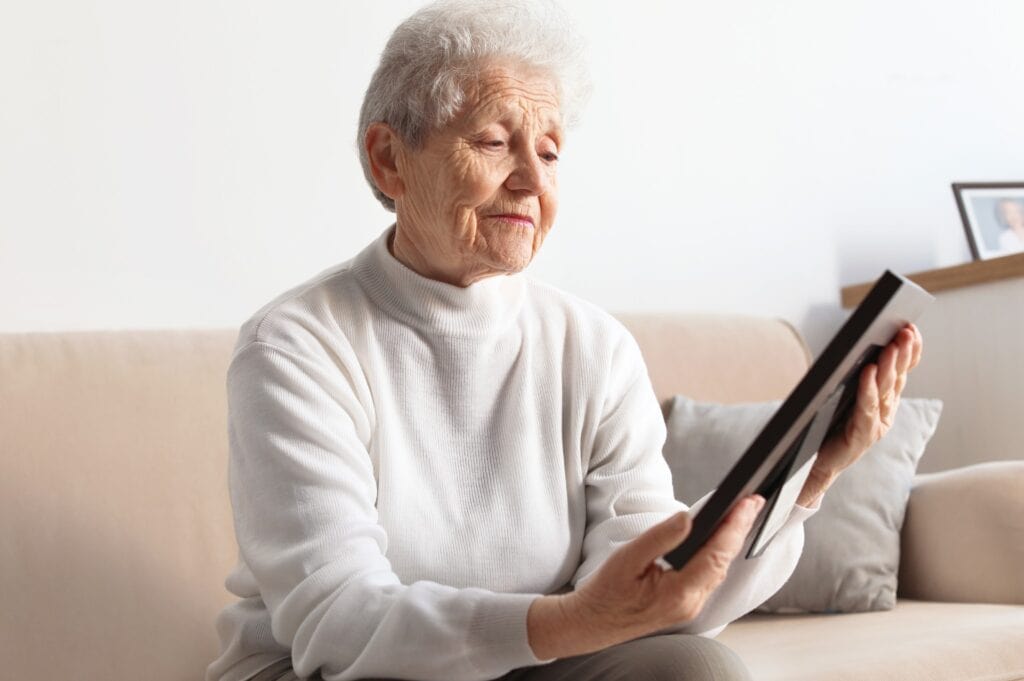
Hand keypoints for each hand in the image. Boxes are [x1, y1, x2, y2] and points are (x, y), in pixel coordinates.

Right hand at [527, 495, 765, 659]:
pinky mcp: (685, 604)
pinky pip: (708, 576)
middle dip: (739, 530)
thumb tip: (688, 517)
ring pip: (718, 570)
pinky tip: (719, 538)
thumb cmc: (606, 591)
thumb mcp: (627, 558)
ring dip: (730, 541)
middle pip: (723, 562)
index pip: (717, 555)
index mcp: (678, 593)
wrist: (592, 623)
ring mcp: (689, 606)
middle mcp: (690, 603)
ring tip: (741, 514)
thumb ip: (661, 537)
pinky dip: (717, 553)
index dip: (734, 527)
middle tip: (753, 500)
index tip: (748, 503)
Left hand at [797, 323, 923, 506]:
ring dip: (890, 367)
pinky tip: (868, 371)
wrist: (817, 463)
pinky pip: (866, 408)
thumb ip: (859, 378)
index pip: (901, 372)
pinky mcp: (861, 435)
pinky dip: (867, 388)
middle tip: (906, 331)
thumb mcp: (848, 397)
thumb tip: (864, 348)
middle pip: (897, 378)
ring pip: (885, 391)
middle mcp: (885, 411)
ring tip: (893, 346)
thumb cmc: (829, 426)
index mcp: (885, 400)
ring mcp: (876, 424)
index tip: (912, 330)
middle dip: (904, 353)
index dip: (910, 352)